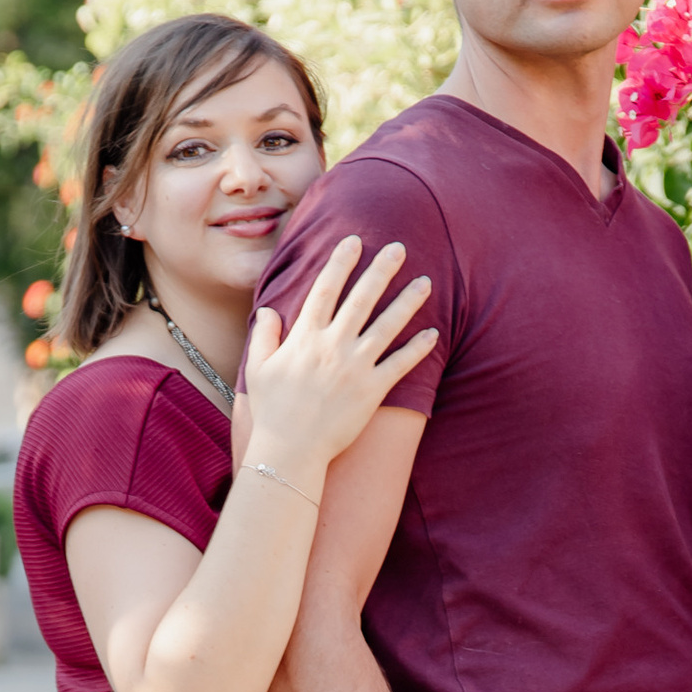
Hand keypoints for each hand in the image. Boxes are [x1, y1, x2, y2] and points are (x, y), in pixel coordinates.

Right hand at [239, 236, 435, 488]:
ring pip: (387, 325)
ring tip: (425, 282)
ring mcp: (354, 367)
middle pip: (362, 298)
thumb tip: (269, 310)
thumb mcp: (258, 369)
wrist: (290, 451)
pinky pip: (400, 364)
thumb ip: (264, 336)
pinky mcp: (372, 391)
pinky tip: (433, 334)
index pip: (325, 289)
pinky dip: (417, 349)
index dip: (340, 263)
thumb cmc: (272, 411)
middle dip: (381, 270)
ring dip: (408, 301)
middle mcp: (332, 346)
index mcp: (305, 337)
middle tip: (399, 247)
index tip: (354, 241)